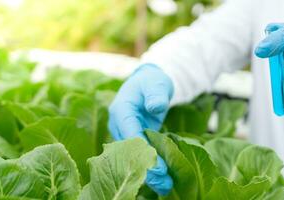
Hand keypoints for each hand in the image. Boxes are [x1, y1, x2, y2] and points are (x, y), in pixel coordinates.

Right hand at [108, 64, 173, 194]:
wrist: (149, 82)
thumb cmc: (152, 81)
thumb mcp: (156, 83)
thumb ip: (156, 94)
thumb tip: (155, 107)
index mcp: (121, 110)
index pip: (130, 134)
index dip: (142, 152)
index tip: (157, 167)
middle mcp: (119, 124)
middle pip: (129, 151)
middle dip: (146, 168)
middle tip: (163, 183)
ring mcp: (124, 133)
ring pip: (133, 157)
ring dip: (148, 172)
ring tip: (165, 186)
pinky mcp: (133, 139)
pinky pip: (139, 156)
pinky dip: (150, 167)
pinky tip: (162, 181)